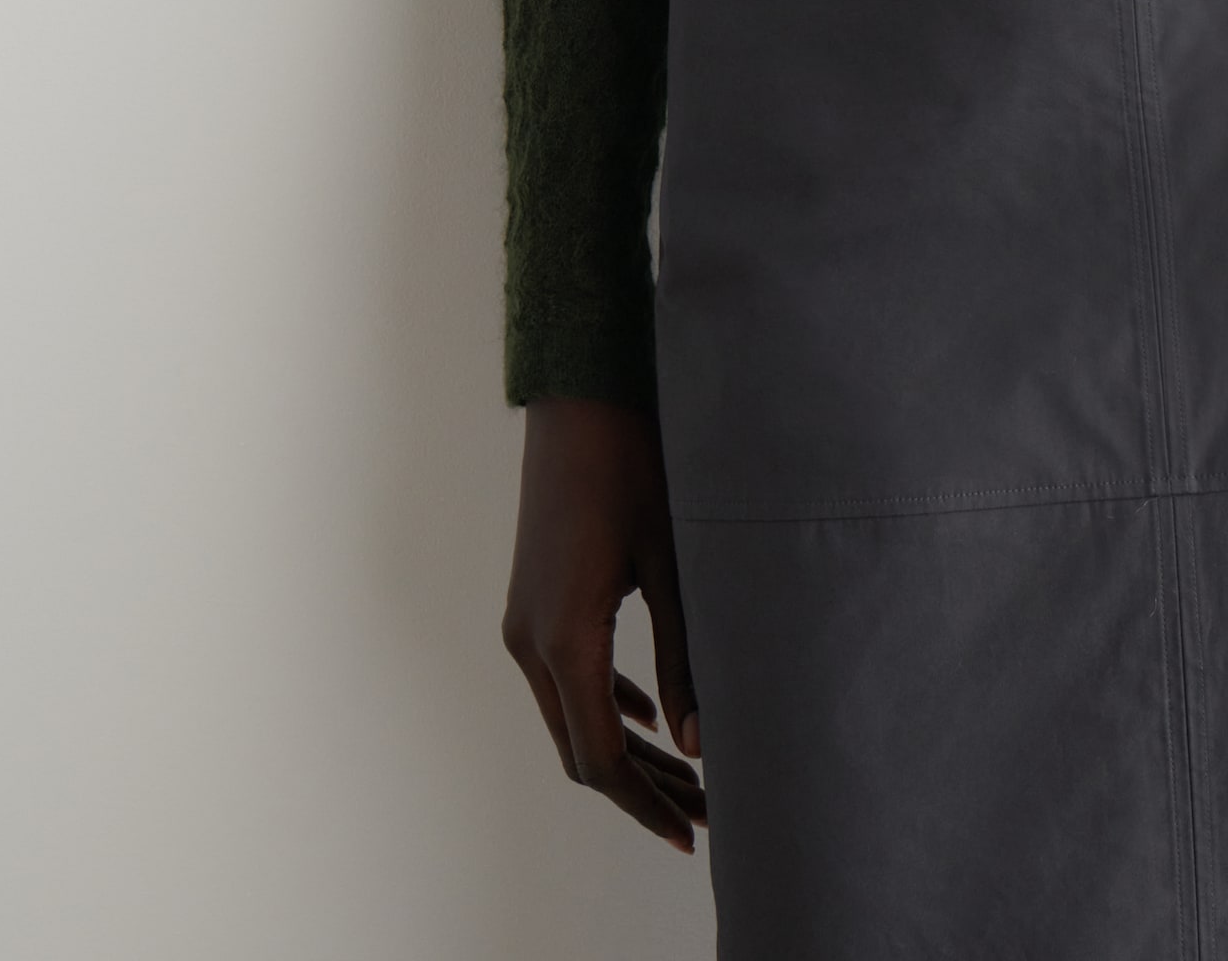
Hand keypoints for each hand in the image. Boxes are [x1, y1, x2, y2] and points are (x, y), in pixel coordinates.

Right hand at [502, 396, 705, 852]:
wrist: (580, 396)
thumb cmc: (635, 464)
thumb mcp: (674, 562)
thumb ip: (684, 655)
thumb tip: (698, 741)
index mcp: (563, 638)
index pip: (598, 756)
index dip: (644, 802)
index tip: (690, 831)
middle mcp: (530, 640)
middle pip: (580, 747)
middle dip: (640, 788)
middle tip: (702, 815)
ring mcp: (524, 621)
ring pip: (570, 714)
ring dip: (624, 750)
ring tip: (688, 777)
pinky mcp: (534, 601)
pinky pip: (562, 677)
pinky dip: (605, 705)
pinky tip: (649, 716)